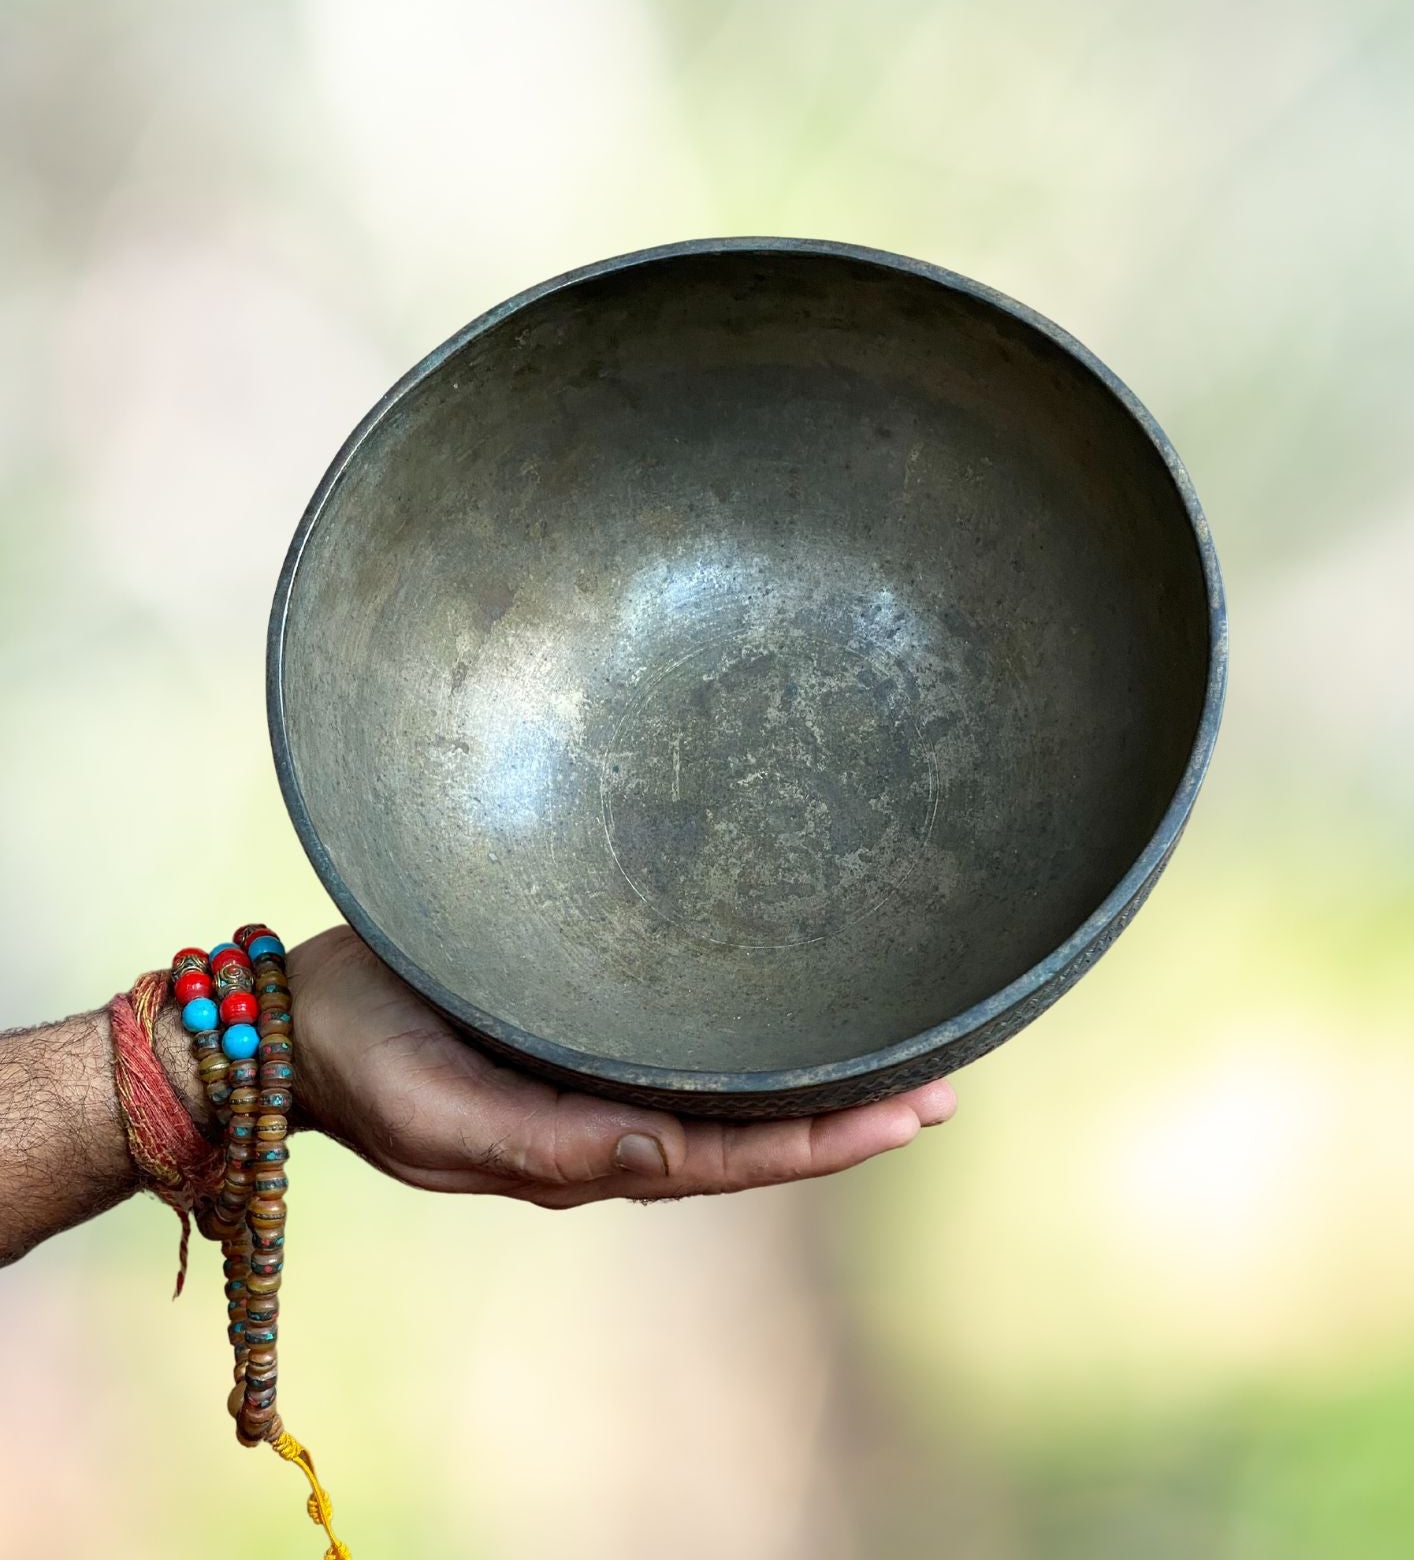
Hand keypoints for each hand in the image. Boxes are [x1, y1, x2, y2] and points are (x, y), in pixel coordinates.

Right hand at [288, 926, 955, 1207]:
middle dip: (847, 1118)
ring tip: (900, 1059)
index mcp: (579, 1154)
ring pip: (724, 1099)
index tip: (912, 1113)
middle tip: (946, 1083)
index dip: (822, 1142)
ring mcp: (591, 1089)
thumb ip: (546, 1144)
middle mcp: (602, 1128)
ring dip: (812, 1087)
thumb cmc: (361, 1061)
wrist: (294, 1026)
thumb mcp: (441, 1113)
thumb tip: (661, 1158)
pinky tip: (789, 1026)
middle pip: (748, 1135)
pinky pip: (680, 1059)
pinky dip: (751, 1051)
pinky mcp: (574, 1039)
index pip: (728, 1158)